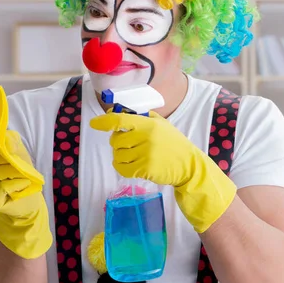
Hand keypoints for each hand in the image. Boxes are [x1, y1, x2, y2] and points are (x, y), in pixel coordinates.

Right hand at [0, 131, 41, 216]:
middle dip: (0, 156)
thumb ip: (8, 139)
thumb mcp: (15, 148)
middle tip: (15, 159)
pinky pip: (1, 187)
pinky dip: (16, 183)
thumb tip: (5, 142)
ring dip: (12, 170)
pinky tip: (24, 182)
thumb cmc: (17, 168)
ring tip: (23, 171)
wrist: (27, 194)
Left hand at [90, 111, 235, 232]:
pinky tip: (131, 165)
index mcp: (148, 124)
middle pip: (115, 140)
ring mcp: (145, 155)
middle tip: (129, 144)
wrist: (189, 165)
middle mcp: (146, 138)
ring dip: (120, 156)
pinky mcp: (145, 170)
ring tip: (133, 156)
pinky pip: (121, 168)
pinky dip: (121, 167)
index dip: (104, 121)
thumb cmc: (173, 143)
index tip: (95, 123)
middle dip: (118, 142)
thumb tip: (116, 112)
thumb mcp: (161, 124)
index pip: (120, 120)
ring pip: (117, 155)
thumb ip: (142, 117)